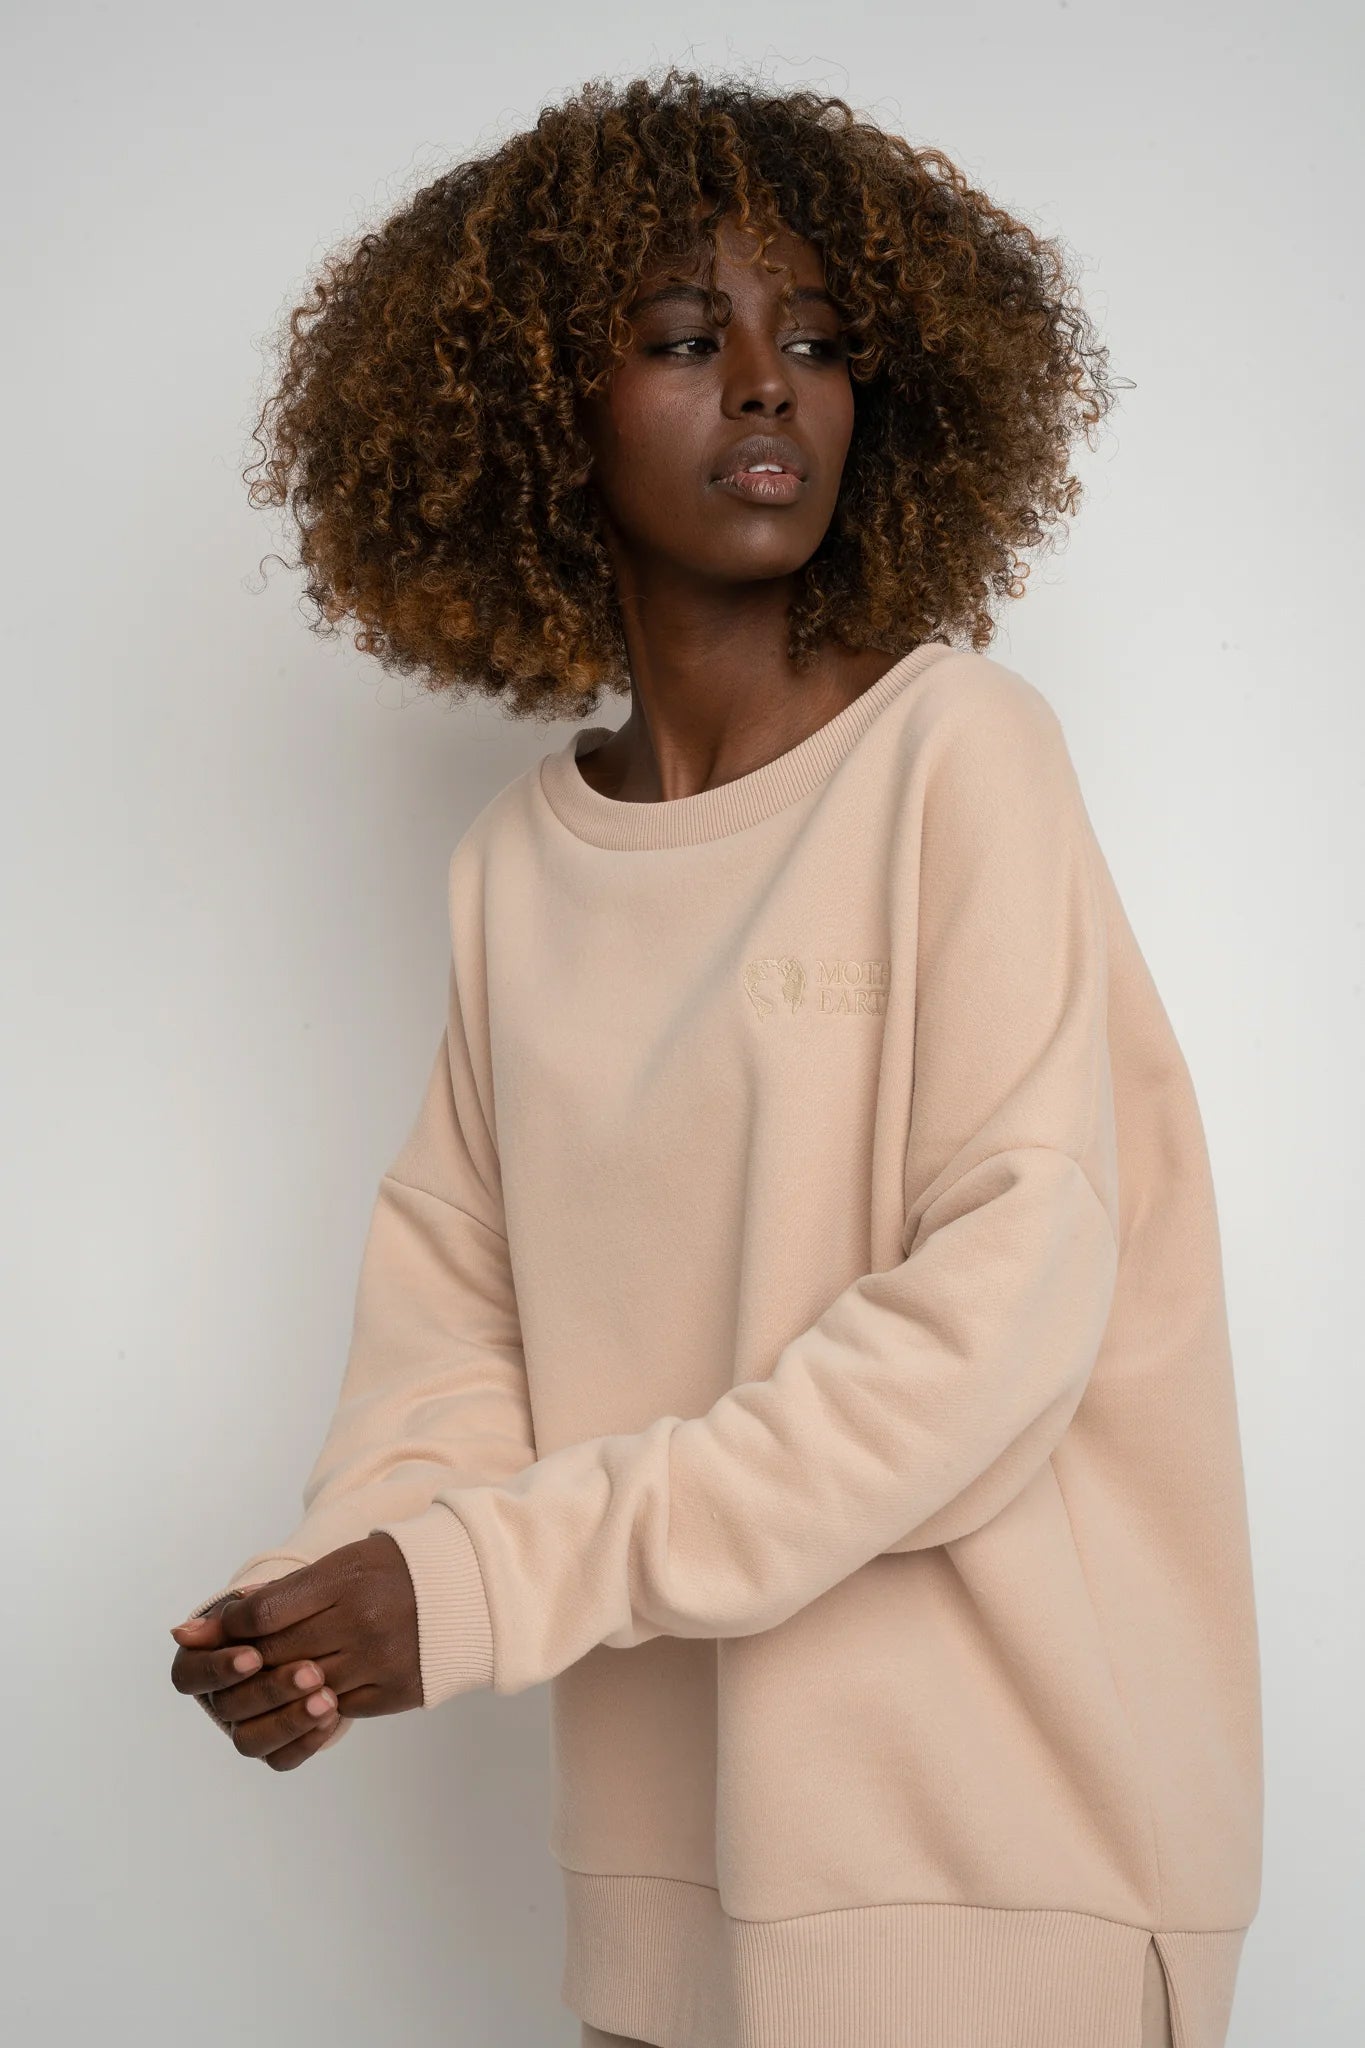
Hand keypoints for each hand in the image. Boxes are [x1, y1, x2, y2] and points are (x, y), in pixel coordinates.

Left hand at [170, 1533, 421, 1768]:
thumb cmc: (396, 1569)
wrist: (471, 1588)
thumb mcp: (345, 1562)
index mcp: (344, 1579)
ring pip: (304, 1689)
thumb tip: (225, 1616)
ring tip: (273, 1681)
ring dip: (281, 1689)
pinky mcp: (394, 1692)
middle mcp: (359, 1621)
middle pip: (279, 1654)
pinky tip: (314, 1693)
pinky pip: (339, 1709)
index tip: (224, 1630)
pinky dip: (319, 1704)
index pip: (265, 1614)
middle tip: (234, 1665)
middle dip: (249, 1662)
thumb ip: (287, 1591)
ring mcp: (377, 1660)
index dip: (234, 1627)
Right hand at [170, 1580, 344, 1770]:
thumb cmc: (286, 1608)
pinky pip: (281, 1760)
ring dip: (289, 1721)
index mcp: (202, 1661)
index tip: (255, 1656)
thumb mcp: (267, 1599)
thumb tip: (182, 1632)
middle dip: (270, 1690)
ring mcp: (245, 1727)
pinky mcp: (274, 1748)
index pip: (190, 1675)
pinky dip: (306, 1741)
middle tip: (312, 1673)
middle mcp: (219, 1699)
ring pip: (249, 1742)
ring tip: (329, 1698)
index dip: (219, 1669)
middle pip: (228, 1708)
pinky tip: (332, 1715)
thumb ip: (234, 1614)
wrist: (323, 1625)